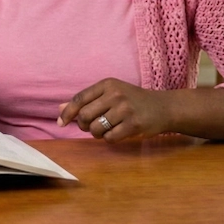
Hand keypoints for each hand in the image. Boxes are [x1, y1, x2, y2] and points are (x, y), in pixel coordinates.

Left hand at [56, 78, 172, 141]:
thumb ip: (86, 101)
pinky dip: (109, 139)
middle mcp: (116, 94)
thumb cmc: (133, 100)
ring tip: (106, 129)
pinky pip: (110, 138)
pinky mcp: (134, 124)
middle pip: (85, 116)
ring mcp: (125, 109)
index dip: (67, 112)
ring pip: (96, 129)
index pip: (79, 98)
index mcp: (108, 84)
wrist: (163, 107)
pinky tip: (117, 133)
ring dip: (97, 133)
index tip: (61, 123)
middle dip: (84, 125)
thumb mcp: (110, 94)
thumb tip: (60, 109)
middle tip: (92, 126)